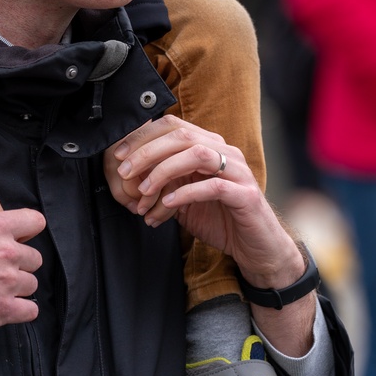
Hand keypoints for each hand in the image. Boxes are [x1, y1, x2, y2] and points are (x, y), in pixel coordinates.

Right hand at [0, 208, 44, 327]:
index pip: (35, 222)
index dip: (28, 232)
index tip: (21, 240)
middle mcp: (6, 252)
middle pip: (34, 259)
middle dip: (19, 265)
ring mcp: (7, 281)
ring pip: (31, 284)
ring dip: (17, 288)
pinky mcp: (2, 309)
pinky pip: (30, 310)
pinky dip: (20, 310)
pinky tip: (5, 308)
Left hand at [111, 115, 315, 354]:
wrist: (257, 248)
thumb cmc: (220, 219)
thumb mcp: (184, 197)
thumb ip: (164, 182)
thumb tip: (127, 176)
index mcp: (210, 147)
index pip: (174, 126)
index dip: (143, 136)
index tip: (119, 155)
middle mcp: (226, 152)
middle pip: (182, 136)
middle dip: (147, 152)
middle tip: (125, 173)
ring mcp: (239, 172)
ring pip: (197, 155)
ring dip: (164, 171)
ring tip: (144, 191)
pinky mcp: (246, 196)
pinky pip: (213, 186)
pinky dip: (186, 192)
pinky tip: (167, 204)